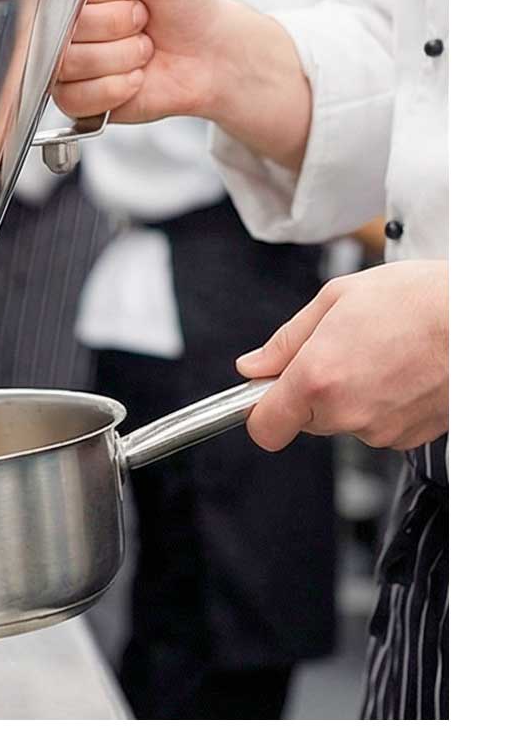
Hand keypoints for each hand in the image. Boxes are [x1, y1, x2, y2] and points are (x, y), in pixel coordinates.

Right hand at [38, 0, 313, 170]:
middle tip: (142, 17)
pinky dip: (117, 86)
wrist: (212, 49)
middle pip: (63, 26)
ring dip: (122, 54)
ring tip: (142, 46)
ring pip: (70, 63)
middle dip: (119, 21)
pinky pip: (75, 97)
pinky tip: (136, 75)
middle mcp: (61, 20)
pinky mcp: (77, 99)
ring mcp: (66, 62)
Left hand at [238, 260, 448, 451]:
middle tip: (339, 348)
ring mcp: (382, 429)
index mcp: (317, 378)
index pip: (265, 427)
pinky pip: (377, 423)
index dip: (261, 409)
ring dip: (350, 393)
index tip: (267, 391)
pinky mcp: (410, 437)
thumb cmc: (417, 300)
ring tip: (378, 352)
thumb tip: (254, 366)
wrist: (482, 319)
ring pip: (343, 420)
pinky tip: (400, 369)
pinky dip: (381, 401)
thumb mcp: (336, 299)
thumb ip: (286, 340)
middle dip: (311, 389)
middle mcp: (347, 413)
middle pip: (304, 419)